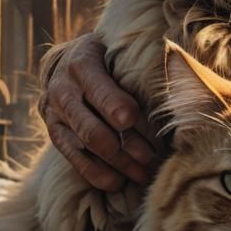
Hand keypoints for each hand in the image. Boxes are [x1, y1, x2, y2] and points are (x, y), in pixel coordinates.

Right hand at [40, 32, 156, 190]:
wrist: (67, 61)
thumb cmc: (108, 54)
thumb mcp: (118, 48)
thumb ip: (137, 62)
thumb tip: (176, 80)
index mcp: (82, 62)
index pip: (98, 89)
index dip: (115, 106)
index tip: (133, 120)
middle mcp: (63, 89)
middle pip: (91, 127)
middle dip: (124, 146)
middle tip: (152, 158)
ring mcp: (55, 114)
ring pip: (85, 146)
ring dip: (116, 163)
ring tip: (143, 174)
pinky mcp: (54, 133)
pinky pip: (73, 159)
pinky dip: (97, 173)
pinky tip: (118, 182)